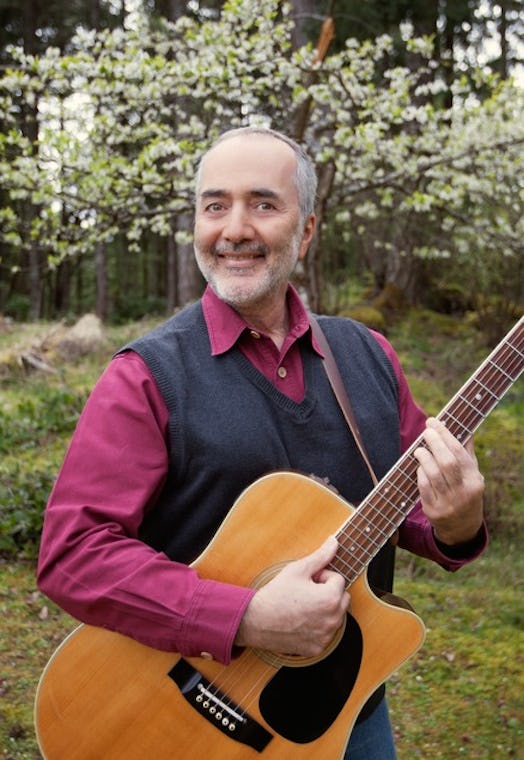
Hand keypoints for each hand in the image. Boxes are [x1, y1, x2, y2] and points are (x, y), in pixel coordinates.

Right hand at [234, 536, 348, 656]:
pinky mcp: (318, 648)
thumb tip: (334, 542)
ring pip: (335, 615)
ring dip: (325, 609)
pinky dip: (318, 627)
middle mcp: (333, 619)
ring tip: (303, 606)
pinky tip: (301, 621)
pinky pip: (326, 633)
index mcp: (331, 598)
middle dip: (328, 592)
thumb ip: (320, 556)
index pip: (338, 579)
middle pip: (342, 598)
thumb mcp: (298, 569)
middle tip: (306, 592)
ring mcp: (326, 636)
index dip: (321, 576)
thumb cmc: (276, 594)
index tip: (306, 581)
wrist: (256, 621)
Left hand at [414, 417, 484, 545]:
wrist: (462, 527)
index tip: (434, 422)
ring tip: (419, 450)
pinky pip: (423, 486)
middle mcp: (463, 492)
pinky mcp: (433, 510)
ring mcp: (448, 502)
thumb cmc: (465, 491)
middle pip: (447, 462)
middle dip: (435, 443)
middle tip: (426, 431)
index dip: (445, 435)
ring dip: (424, 457)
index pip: (459, 453)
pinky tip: (420, 467)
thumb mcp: (472, 475)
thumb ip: (466, 453)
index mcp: (474, 480)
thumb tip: (463, 428)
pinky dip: (420, 473)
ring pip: (433, 474)